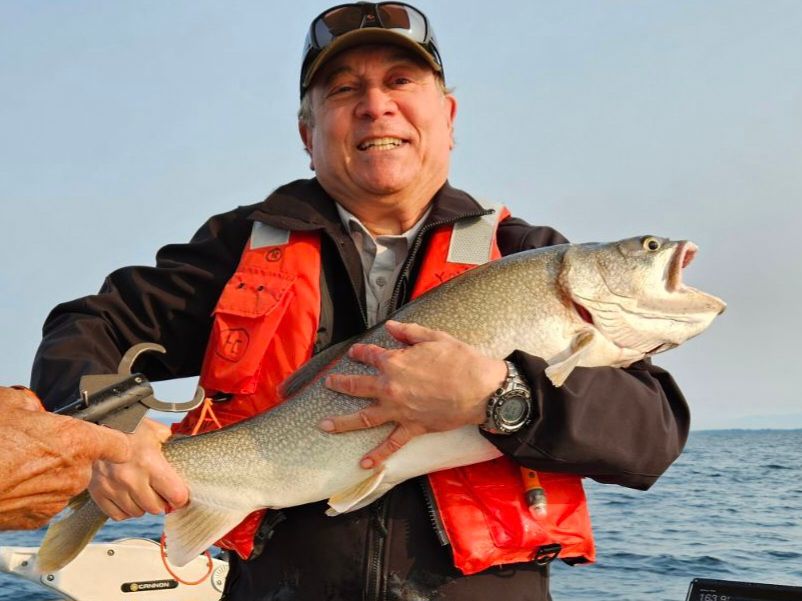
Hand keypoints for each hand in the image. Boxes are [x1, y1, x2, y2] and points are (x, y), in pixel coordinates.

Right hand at [0, 386, 131, 529]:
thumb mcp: (11, 405)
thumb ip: (33, 405)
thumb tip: (34, 406)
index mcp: (76, 441)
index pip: (119, 442)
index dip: (116, 438)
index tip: (113, 437)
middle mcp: (74, 472)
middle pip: (86, 461)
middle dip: (68, 453)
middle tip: (39, 445)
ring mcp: (58, 498)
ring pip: (65, 481)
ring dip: (50, 473)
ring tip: (18, 462)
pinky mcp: (39, 518)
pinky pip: (47, 500)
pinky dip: (35, 492)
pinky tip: (13, 481)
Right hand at [89, 417, 187, 520]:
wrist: (98, 428)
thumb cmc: (130, 428)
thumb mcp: (157, 431)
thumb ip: (172, 446)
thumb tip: (184, 458)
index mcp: (149, 462)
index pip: (174, 494)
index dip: (180, 497)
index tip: (179, 495)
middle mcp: (130, 478)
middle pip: (156, 507)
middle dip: (162, 501)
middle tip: (160, 491)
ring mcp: (113, 487)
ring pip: (137, 513)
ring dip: (143, 505)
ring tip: (143, 490)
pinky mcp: (99, 493)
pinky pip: (118, 515)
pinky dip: (126, 509)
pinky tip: (129, 496)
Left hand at [321, 320, 505, 467]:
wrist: (480, 388)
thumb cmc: (460, 360)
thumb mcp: (434, 337)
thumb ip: (408, 333)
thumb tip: (389, 327)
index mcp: (395, 362)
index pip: (370, 355)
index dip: (360, 353)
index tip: (354, 353)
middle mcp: (391, 387)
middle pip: (357, 386)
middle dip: (339, 384)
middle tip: (328, 384)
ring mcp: (400, 410)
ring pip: (364, 417)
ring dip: (342, 422)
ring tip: (324, 425)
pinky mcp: (413, 427)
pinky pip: (392, 444)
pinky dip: (378, 455)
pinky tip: (363, 463)